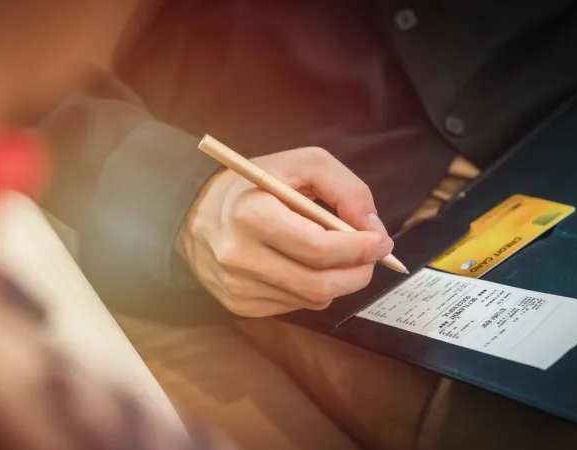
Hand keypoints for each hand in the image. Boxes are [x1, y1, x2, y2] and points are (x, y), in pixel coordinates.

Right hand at [177, 146, 393, 316]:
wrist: (194, 213)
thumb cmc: (254, 184)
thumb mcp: (300, 164)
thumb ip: (346, 189)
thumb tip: (374, 230)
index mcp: (252, 216)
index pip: (318, 248)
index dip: (359, 249)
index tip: (381, 241)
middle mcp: (240, 257)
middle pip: (319, 283)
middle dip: (358, 272)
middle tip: (372, 256)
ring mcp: (238, 287)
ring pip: (312, 299)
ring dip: (338, 280)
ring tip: (336, 256)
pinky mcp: (239, 305)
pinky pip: (295, 306)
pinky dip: (312, 289)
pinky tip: (303, 265)